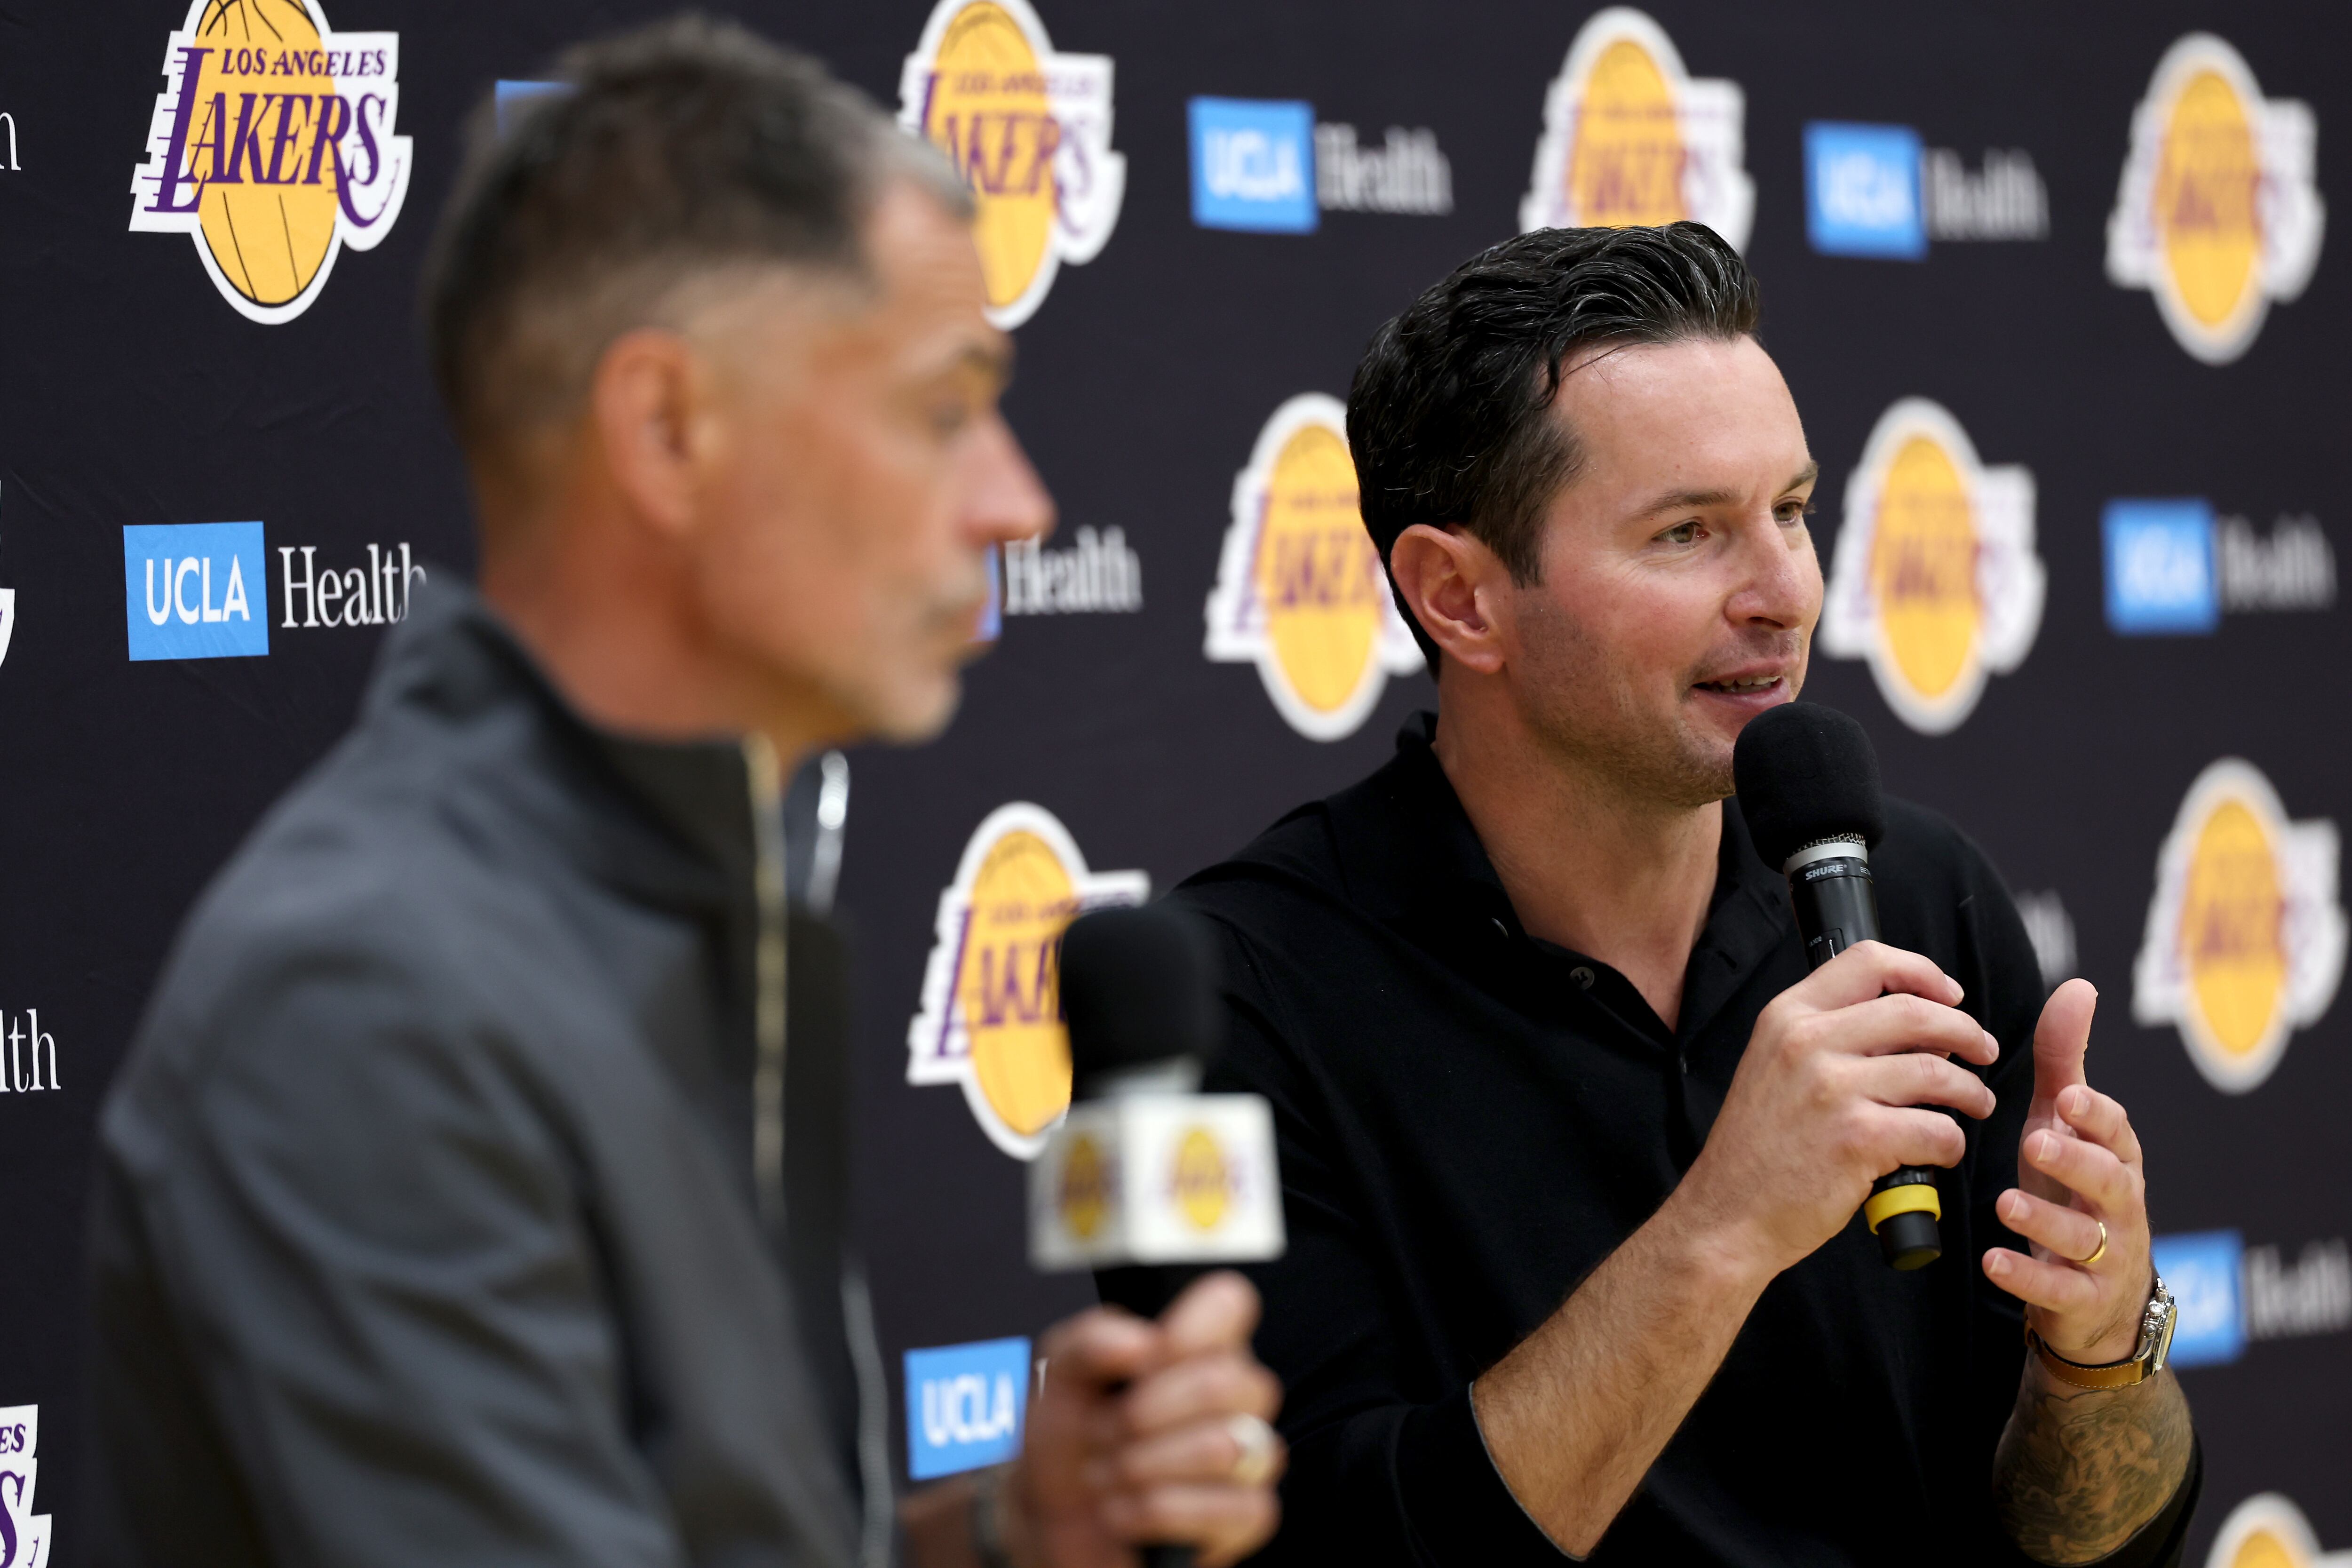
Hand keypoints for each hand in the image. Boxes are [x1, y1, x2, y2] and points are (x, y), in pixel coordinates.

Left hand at [1003, 1272, 1283, 1567]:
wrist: (1052, 1514)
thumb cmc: (1070, 1435)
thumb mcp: (1058, 1378)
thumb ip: (1089, 1342)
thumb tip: (1140, 1342)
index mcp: (1196, 1346)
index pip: (1231, 1303)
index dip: (1189, 1328)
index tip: (1144, 1358)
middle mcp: (1235, 1395)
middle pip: (1223, 1382)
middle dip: (1141, 1414)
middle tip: (1101, 1430)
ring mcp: (1249, 1456)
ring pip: (1223, 1448)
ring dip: (1139, 1466)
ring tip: (1105, 1472)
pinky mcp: (1247, 1515)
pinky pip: (1224, 1509)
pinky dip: (1152, 1512)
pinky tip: (1121, 1510)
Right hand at [1683, 941, 2000, 1275]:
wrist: (1727, 1212)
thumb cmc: (1758, 1149)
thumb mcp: (1773, 1066)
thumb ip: (1826, 1036)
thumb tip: (1910, 1027)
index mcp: (1787, 1017)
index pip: (1868, 962)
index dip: (1923, 972)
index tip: (1949, 995)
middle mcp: (1807, 1043)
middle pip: (1915, 1012)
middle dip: (1965, 1031)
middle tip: (1981, 1051)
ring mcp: (1831, 1090)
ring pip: (1936, 1072)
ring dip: (1970, 1091)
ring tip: (1974, 1105)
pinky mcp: (1856, 1139)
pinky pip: (1936, 1130)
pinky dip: (1952, 1143)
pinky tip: (1942, 1151)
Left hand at [1982, 980, 2153, 1364]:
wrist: (2095, 1294)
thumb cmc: (2074, 1191)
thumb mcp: (2066, 1125)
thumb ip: (2066, 1061)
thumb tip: (2077, 987)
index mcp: (2114, 1158)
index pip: (2116, 1130)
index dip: (2096, 1114)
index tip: (2068, 1097)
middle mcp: (2119, 1205)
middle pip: (2111, 1181)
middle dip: (2078, 1160)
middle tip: (2037, 1139)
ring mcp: (2106, 1255)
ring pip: (2086, 1236)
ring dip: (2046, 1218)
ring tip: (2006, 1201)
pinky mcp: (2082, 1299)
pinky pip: (2058, 1289)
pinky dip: (2027, 1275)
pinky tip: (1994, 1260)